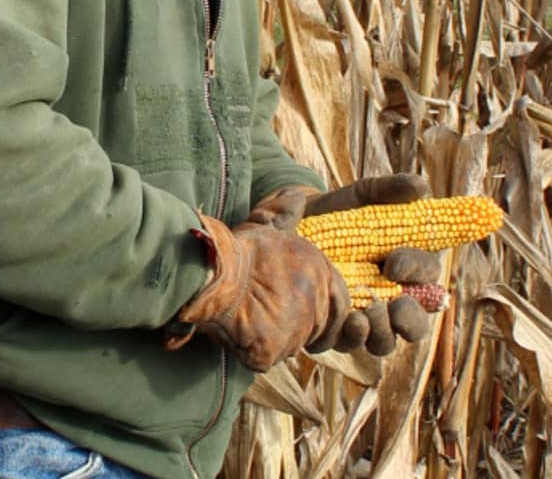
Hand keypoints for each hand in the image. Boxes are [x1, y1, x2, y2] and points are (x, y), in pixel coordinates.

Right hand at [167, 213, 350, 370]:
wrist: (211, 269)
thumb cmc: (235, 247)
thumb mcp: (267, 227)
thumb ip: (285, 219)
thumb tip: (298, 195)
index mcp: (321, 270)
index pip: (340, 301)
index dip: (322, 308)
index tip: (299, 308)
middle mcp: (318, 299)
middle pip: (319, 326)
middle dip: (298, 325)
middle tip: (270, 317)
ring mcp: (299, 327)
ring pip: (292, 342)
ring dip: (275, 337)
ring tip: (249, 318)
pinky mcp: (275, 348)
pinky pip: (267, 356)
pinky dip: (252, 349)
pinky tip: (237, 329)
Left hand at [250, 175, 441, 356]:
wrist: (287, 223)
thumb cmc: (332, 212)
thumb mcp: (359, 196)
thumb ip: (388, 190)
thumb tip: (421, 187)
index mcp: (402, 265)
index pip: (426, 274)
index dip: (416, 271)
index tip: (392, 263)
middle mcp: (387, 297)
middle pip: (415, 322)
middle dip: (409, 319)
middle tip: (392, 304)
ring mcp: (361, 316)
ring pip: (385, 342)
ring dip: (381, 334)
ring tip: (363, 317)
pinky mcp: (332, 327)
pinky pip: (348, 344)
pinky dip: (348, 337)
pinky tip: (342, 322)